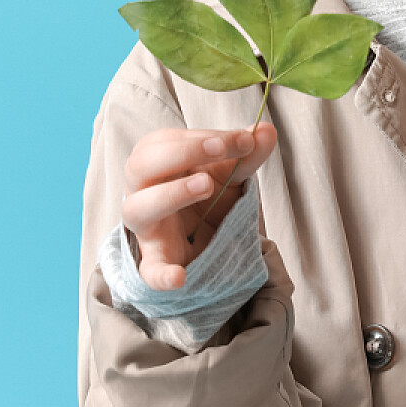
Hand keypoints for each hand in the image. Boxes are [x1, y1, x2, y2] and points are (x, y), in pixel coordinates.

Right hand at [119, 121, 278, 290]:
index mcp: (156, 162)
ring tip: (207, 185)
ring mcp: (147, 228)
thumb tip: (267, 130)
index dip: (201, 135)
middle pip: (140, 165)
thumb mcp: (229, 173)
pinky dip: (161, 274)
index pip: (166, 140)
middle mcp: (143, 191)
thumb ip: (247, 153)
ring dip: (171, 193)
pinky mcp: (156, 262)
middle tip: (220, 148)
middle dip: (181, 152)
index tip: (242, 137)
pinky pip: (150, 270)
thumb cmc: (207, 195)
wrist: (201, 240)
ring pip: (138, 208)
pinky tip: (179, 277)